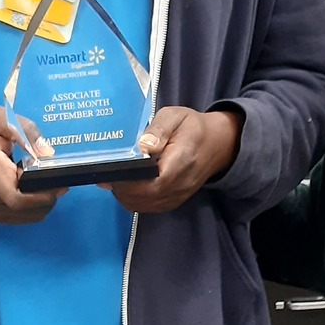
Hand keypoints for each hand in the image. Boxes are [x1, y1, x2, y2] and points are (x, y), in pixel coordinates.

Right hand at [0, 107, 64, 223]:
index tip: (57, 180)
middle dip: (48, 197)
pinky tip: (37, 192)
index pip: (18, 196)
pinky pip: (20, 218)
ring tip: (49, 184)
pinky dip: (34, 209)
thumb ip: (23, 130)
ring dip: (43, 204)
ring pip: (26, 216)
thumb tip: (46, 151)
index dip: (42, 194)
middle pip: (26, 208)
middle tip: (59, 181)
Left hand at [106, 106, 242, 213]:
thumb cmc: (193, 127)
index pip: (151, 182)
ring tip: (116, 178)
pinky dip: (134, 200)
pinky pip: (149, 207)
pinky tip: (127, 186)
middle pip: (143, 198)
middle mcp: (179, 185)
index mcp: (180, 162)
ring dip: (125, 196)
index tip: (111, 170)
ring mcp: (177, 196)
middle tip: (107, 173)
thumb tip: (143, 146)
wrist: (217, 144)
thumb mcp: (175, 117)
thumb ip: (158, 130)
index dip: (127, 181)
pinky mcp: (173, 201)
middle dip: (121, 188)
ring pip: (143, 206)